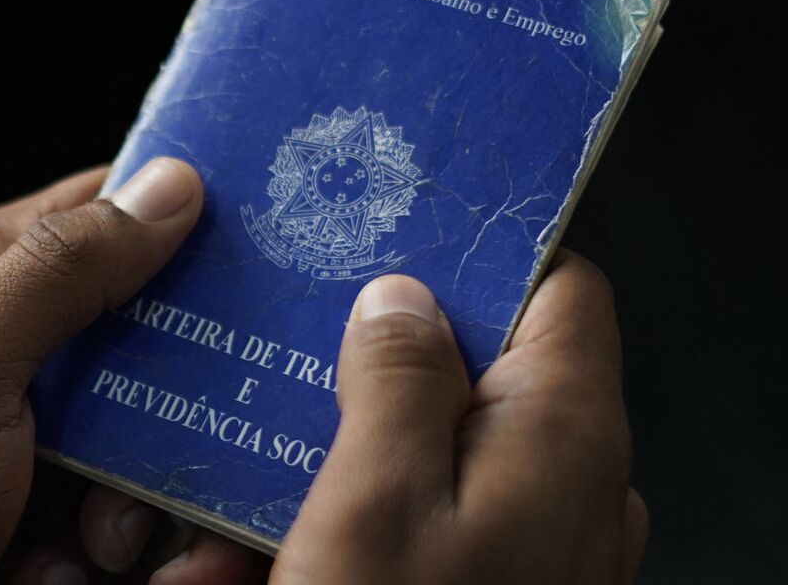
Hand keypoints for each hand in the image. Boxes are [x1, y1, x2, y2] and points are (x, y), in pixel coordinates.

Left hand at [0, 159, 204, 584]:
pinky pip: (132, 517)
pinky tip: (66, 573)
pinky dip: (117, 557)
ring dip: (145, 501)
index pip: (103, 215)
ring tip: (96, 543)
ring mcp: (34, 437)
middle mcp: (12, 349)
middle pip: (154, 343)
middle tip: (159, 461)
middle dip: (173, 410)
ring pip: (155, 440)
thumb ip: (60, 273)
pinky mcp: (47, 514)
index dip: (186, 228)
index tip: (266, 257)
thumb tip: (167, 185)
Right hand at [71, 252, 646, 583]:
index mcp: (562, 436)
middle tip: (263, 386)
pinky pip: (411, 539)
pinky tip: (240, 575)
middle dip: (352, 386)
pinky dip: (332, 540)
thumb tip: (404, 294)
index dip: (472, 252)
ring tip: (219, 529)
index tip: (380, 236)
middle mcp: (568, 489)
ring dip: (317, 477)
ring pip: (422, 465)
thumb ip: (395, 379)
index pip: (558, 289)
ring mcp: (533, 553)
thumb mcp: (371, 501)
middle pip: (472, 376)